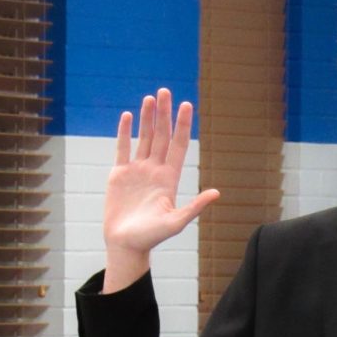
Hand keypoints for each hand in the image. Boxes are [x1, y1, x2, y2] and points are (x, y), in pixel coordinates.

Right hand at [102, 88, 219, 291]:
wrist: (125, 244)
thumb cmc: (151, 237)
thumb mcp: (176, 221)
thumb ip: (195, 207)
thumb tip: (216, 193)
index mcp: (169, 178)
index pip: (177, 145)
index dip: (182, 125)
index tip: (186, 105)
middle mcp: (154, 170)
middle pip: (161, 136)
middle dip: (164, 114)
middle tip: (166, 91)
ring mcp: (137, 171)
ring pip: (144, 138)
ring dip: (147, 118)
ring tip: (151, 98)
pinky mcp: (119, 174)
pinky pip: (123, 148)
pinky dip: (125, 132)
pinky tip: (129, 116)